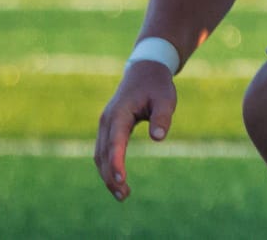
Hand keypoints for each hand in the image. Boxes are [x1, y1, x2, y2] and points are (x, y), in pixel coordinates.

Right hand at [94, 59, 177, 201]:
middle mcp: (107, 120)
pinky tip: (117, 180)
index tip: (121, 179)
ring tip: (122, 195)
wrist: (144, 70)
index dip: (117, 162)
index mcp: (120, 113)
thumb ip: (162, 117)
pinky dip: (107, 166)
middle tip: (124, 196)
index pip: (116, 141)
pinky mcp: (108, 128)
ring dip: (107, 175)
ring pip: (100, 154)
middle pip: (104, 153)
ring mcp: (105, 124)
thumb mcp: (165, 98)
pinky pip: (103, 151)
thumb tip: (159, 137)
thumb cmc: (157, 86)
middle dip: (110, 176)